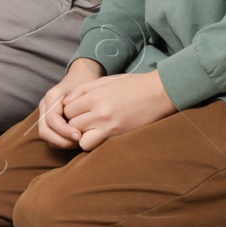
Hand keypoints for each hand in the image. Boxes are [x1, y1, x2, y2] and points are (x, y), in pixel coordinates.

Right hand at [35, 57, 105, 148]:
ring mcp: (44, 113)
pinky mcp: (49, 121)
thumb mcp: (86, 89)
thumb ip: (81, 103)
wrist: (81, 76)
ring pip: (46, 135)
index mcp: (52, 96)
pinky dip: (61, 141)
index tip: (79, 135)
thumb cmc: (86, 82)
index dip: (64, 130)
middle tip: (78, 142)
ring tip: (78, 142)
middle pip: (44, 130)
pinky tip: (75, 140)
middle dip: (61, 140)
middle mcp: (45, 105)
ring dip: (61, 142)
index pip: (51, 119)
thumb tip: (78, 126)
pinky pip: (51, 136)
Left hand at [61, 70, 176, 150]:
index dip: (69, 111)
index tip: (76, 112)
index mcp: (95, 95)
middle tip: (82, 121)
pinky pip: (93, 146)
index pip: (67, 108)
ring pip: (79, 138)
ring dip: (81, 135)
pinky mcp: (117, 136)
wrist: (159, 93)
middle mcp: (99, 111)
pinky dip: (92, 143)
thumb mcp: (107, 80)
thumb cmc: (134, 85)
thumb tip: (66, 101)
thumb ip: (84, 89)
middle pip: (71, 123)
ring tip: (89, 130)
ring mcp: (108, 125)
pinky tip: (98, 137)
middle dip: (72, 123)